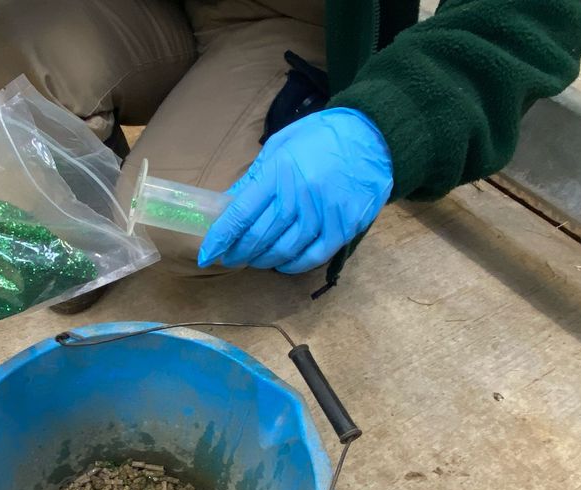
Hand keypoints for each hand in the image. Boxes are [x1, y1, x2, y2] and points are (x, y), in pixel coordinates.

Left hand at [198, 108, 392, 274]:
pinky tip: (282, 264)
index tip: (207, 254)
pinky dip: (293, 265)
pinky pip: (313, 256)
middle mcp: (300, 195)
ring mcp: (324, 213)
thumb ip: (254, 177)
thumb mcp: (281, 146)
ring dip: (262, 260)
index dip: (220, 238)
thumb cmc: (321, 136)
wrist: (374, 133)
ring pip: (284, 250)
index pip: (240, 214)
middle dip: (238, 253)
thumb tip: (227, 204)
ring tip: (253, 259)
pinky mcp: (344, 226)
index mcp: (278, 172)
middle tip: (229, 258)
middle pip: (260, 236)